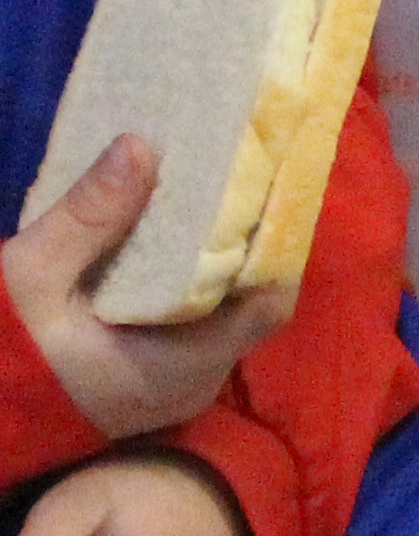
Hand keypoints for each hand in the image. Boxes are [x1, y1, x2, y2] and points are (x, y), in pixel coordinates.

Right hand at [8, 139, 294, 441]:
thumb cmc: (2, 357)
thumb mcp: (32, 280)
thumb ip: (87, 219)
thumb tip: (140, 147)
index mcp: (183, 368)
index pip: (269, 300)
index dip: (274, 240)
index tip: (268, 182)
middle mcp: (195, 384)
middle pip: (249, 300)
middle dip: (245, 240)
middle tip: (236, 175)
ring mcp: (175, 388)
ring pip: (223, 312)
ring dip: (217, 260)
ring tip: (209, 195)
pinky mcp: (152, 383)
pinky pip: (194, 327)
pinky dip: (190, 285)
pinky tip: (172, 239)